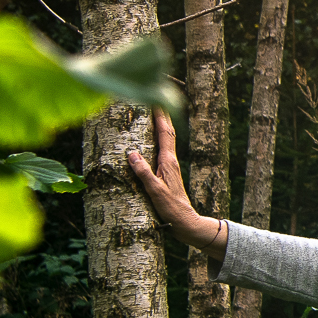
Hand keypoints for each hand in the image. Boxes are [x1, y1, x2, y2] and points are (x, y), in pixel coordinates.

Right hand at [128, 110, 227, 258]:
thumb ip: (143, 172)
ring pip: (167, 139)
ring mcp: (170, 166)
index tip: (154, 98)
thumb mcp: (154, 191)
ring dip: (161, 123)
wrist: (184, 221)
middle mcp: (171, 160)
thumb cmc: (170, 208)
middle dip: (162, 114)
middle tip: (154, 96)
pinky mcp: (168, 172)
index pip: (164, 133)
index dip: (160, 115)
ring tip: (155, 111)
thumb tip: (132, 153)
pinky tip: (154, 138)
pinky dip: (159, 137)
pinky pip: (163, 148)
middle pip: (167, 131)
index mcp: (168, 161)